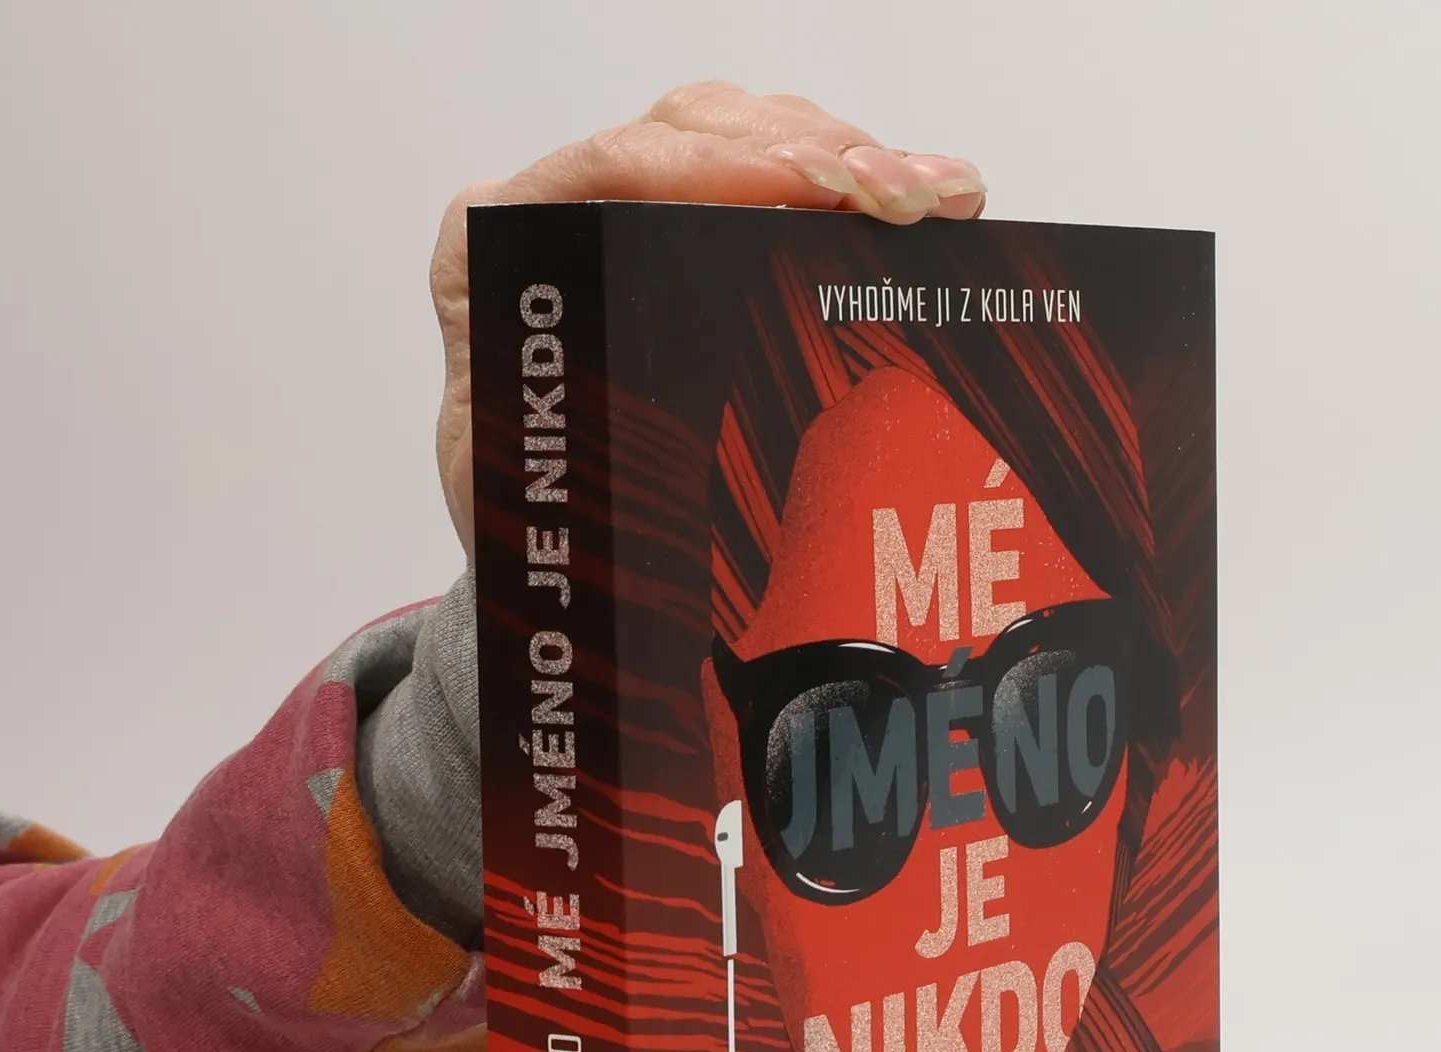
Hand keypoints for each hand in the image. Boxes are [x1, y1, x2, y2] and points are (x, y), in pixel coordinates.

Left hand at [430, 81, 986, 552]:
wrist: (541, 532)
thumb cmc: (528, 508)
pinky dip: (862, 181)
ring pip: (751, 133)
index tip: (811, 191)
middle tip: (904, 200)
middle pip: (697, 129)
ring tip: (940, 197)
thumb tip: (597, 404)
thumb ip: (532, 434)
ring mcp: (638, 202)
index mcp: (499, 244)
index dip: (718, 168)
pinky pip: (783, 169)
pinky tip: (937, 197)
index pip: (611, 168)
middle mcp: (564, 203)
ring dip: (856, 159)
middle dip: (816, 154)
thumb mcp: (511, 484)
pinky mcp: (699, 218)